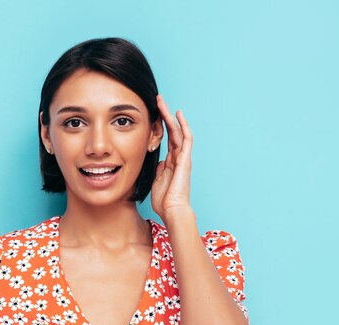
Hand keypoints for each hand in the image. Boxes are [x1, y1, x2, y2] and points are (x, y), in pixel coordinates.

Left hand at [150, 95, 193, 219]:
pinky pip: (186, 139)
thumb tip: (154, 162)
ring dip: (171, 116)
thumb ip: (156, 170)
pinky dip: (183, 126)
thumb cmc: (164, 200)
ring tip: (163, 102)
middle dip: (165, 115)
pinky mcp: (185, 159)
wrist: (172, 210)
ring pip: (178, 131)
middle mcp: (178, 157)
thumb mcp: (155, 181)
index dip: (160, 125)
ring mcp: (183, 157)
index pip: (166, 139)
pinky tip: (178, 114)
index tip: (152, 114)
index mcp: (170, 162)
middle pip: (172, 131)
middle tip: (157, 101)